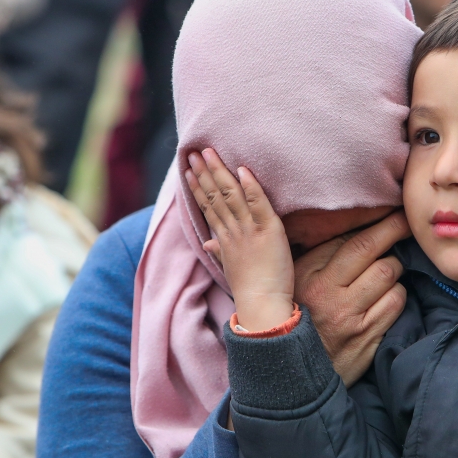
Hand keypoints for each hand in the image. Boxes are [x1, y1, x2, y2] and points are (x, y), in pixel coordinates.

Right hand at [185, 149, 294, 331]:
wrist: (263, 305)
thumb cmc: (251, 289)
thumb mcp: (231, 267)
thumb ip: (220, 251)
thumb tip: (209, 242)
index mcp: (224, 239)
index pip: (207, 207)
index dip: (197, 186)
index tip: (188, 170)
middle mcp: (232, 231)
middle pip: (214, 196)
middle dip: (203, 172)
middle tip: (192, 152)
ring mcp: (249, 230)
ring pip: (230, 195)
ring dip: (219, 172)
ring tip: (209, 152)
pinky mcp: (269, 230)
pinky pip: (257, 204)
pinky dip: (251, 186)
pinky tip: (242, 170)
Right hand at [295, 211, 410, 385]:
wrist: (294, 374)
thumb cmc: (299, 317)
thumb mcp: (298, 282)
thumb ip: (323, 254)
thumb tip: (358, 226)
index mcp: (310, 276)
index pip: (354, 241)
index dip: (383, 224)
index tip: (397, 214)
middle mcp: (330, 296)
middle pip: (376, 254)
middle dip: (394, 236)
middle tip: (403, 229)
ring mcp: (352, 319)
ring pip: (391, 277)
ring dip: (393, 272)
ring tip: (383, 275)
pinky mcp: (368, 338)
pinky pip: (396, 305)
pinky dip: (396, 296)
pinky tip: (385, 298)